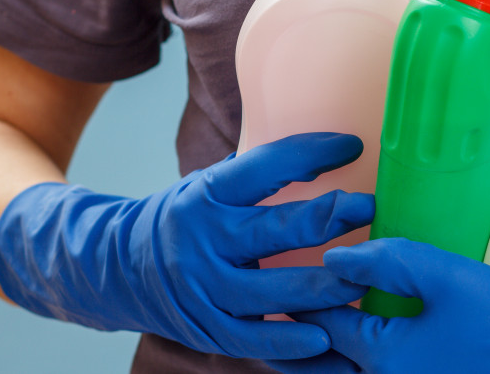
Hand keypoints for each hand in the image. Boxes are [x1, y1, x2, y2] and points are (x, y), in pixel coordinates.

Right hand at [0, 132, 373, 359]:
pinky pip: (261, 341)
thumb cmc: (184, 220)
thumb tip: (331, 156)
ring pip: (279, 291)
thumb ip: (259, 181)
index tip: (353, 146)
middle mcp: (205, 238)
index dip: (312, 153)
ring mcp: (205, 288)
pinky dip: (298, 344)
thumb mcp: (210, 188)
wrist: (116, 268)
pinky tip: (334, 343)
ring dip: (330, 288)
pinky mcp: (209, 328)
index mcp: (209, 193)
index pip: (266, 166)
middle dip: (332, 220)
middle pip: (280, 230)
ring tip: (369, 281)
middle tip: (372, 211)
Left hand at [272, 233, 489, 372]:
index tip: (273, 285)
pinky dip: (351, 362)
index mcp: (382, 354)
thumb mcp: (443, 274)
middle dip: (294, 341)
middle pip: (321, 364)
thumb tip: (335, 256)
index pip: (321, 325)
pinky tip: (355, 344)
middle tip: (270, 313)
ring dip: (319, 355)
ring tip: (298, 333)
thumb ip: (385, 260)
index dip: (296, 299)